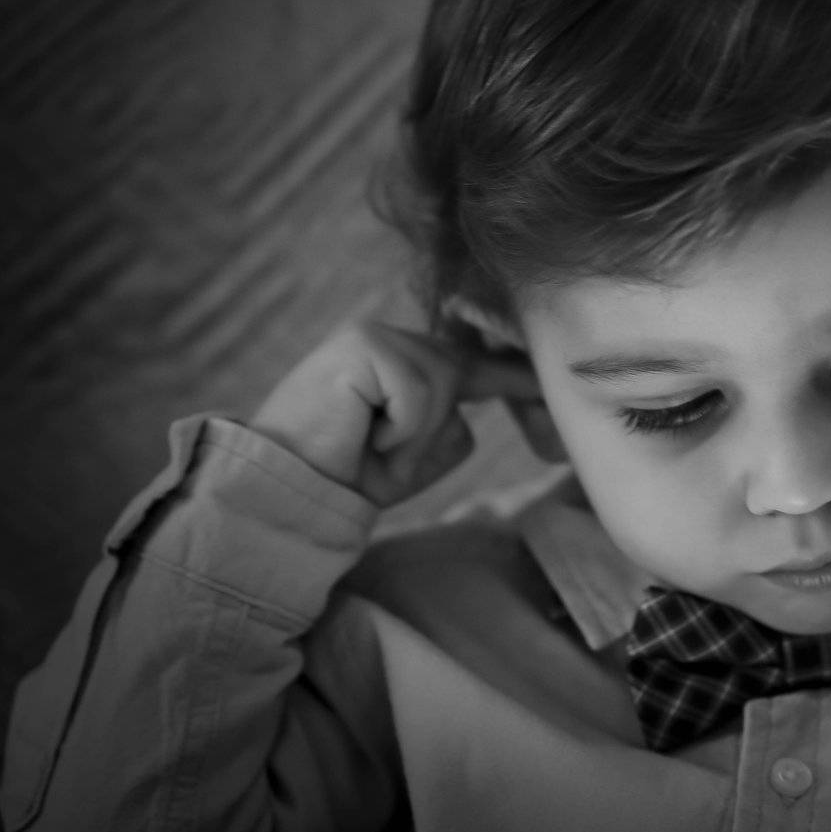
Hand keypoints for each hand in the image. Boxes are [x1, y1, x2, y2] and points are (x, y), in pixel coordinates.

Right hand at [249, 319, 540, 506]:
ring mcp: (373, 336)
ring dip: (414, 435)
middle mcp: (386, 338)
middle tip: (377, 453)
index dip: (507, 371)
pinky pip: (421, 395)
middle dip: (431, 430)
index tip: (545, 378)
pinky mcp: (363, 346)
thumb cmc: (343, 479)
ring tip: (367, 445)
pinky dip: (401, 430)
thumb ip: (447, 424)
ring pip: (445, 386)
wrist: (285, 495)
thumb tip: (480, 406)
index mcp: (396, 359)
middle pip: (461, 375)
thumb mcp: (411, 453)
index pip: (465, 360)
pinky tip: (361, 434)